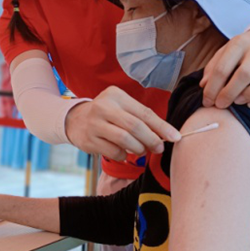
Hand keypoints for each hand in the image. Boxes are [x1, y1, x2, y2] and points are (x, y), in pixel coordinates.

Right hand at [65, 86, 180, 160]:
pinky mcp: (88, 140)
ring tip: (141, 150)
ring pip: (125, 140)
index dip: (162, 126)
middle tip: (159, 148)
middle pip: (135, 126)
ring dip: (139, 148)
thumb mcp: (121, 107)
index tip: (175, 137)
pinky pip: (114, 152)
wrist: (74, 120)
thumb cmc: (107, 114)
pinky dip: (124, 155)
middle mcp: (104, 107)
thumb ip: (141, 118)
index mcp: (116, 95)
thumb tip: (166, 135)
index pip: (144, 112)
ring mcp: (94, 124)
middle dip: (152, 140)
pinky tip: (124, 152)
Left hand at [200, 28, 249, 108]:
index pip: (223, 68)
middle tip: (220, 105)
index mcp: (239, 43)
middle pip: (244, 75)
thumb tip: (204, 86)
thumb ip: (213, 67)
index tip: (207, 101)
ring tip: (236, 102)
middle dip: (229, 93)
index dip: (213, 88)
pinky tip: (249, 104)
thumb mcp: (225, 51)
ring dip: (247, 96)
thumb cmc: (243, 48)